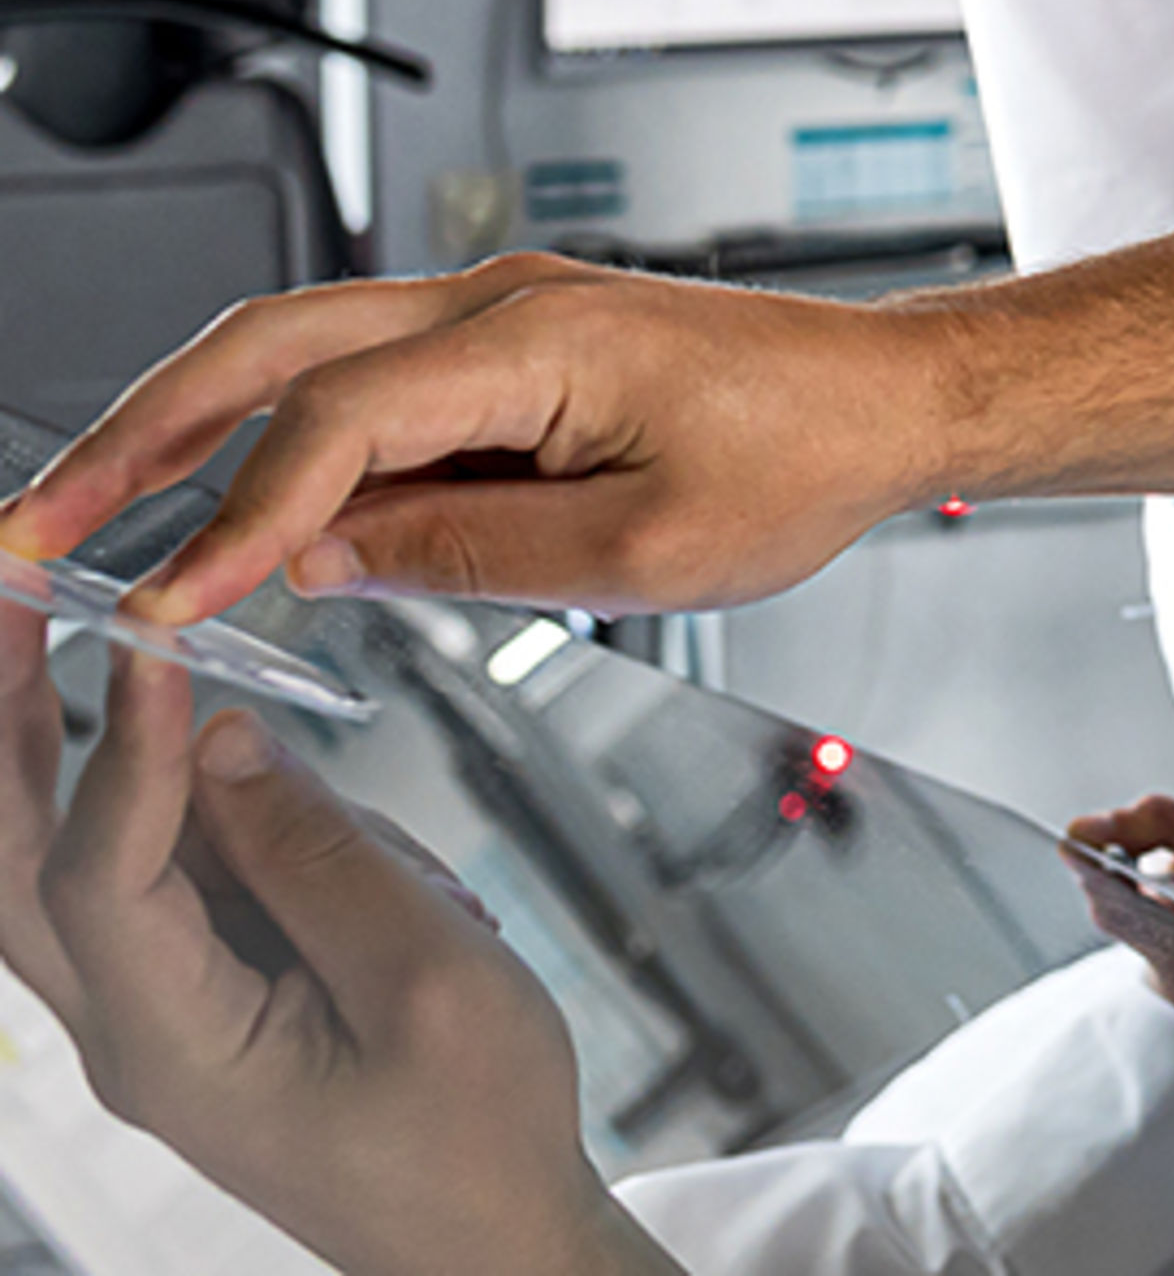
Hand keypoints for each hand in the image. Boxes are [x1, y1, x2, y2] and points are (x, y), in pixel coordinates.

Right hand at [0, 255, 931, 625]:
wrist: (887, 400)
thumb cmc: (803, 460)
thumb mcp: (641, 554)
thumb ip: (468, 553)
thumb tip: (326, 561)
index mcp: (536, 341)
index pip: (337, 426)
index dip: (236, 521)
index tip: (160, 605)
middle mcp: (499, 303)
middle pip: (269, 349)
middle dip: (140, 436)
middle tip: (35, 529)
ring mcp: (497, 313)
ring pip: (297, 352)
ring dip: (187, 428)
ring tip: (92, 520)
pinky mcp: (506, 345)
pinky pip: (361, 379)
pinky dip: (277, 437)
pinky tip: (234, 512)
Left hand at [0, 616, 680, 1275]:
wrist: (488, 1238)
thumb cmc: (472, 1131)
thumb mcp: (426, 976)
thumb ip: (316, 855)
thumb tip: (219, 742)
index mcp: (177, 1047)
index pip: (100, 878)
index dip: (118, 749)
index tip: (151, 636)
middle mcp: (134, 1032)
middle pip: (14, 869)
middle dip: (0, 729)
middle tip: (9, 597)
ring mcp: (156, 1015)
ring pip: (53, 866)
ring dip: (33, 745)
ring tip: (36, 621)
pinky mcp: (197, 992)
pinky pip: (139, 877)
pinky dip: (128, 787)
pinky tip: (162, 724)